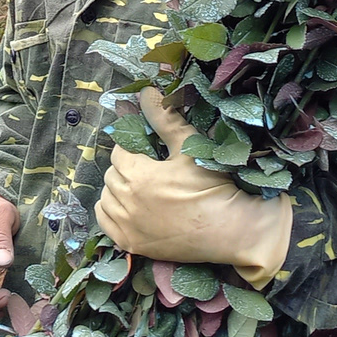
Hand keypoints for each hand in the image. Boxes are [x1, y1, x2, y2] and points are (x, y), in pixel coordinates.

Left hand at [95, 88, 292, 288]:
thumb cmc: (212, 186)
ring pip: (106, 197)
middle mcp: (127, 202)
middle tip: (149, 170)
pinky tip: (128, 208)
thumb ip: (165, 119)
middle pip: (112, 174)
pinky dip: (111, 212)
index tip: (149, 154)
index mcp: (138, 175)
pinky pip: (105, 222)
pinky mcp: (131, 244)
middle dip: (126, 168)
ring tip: (140, 189)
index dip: (133, 150)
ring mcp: (128, 226)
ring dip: (118, 190)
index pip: (119, 153)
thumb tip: (146, 92)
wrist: (230, 229)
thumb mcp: (189, 147)